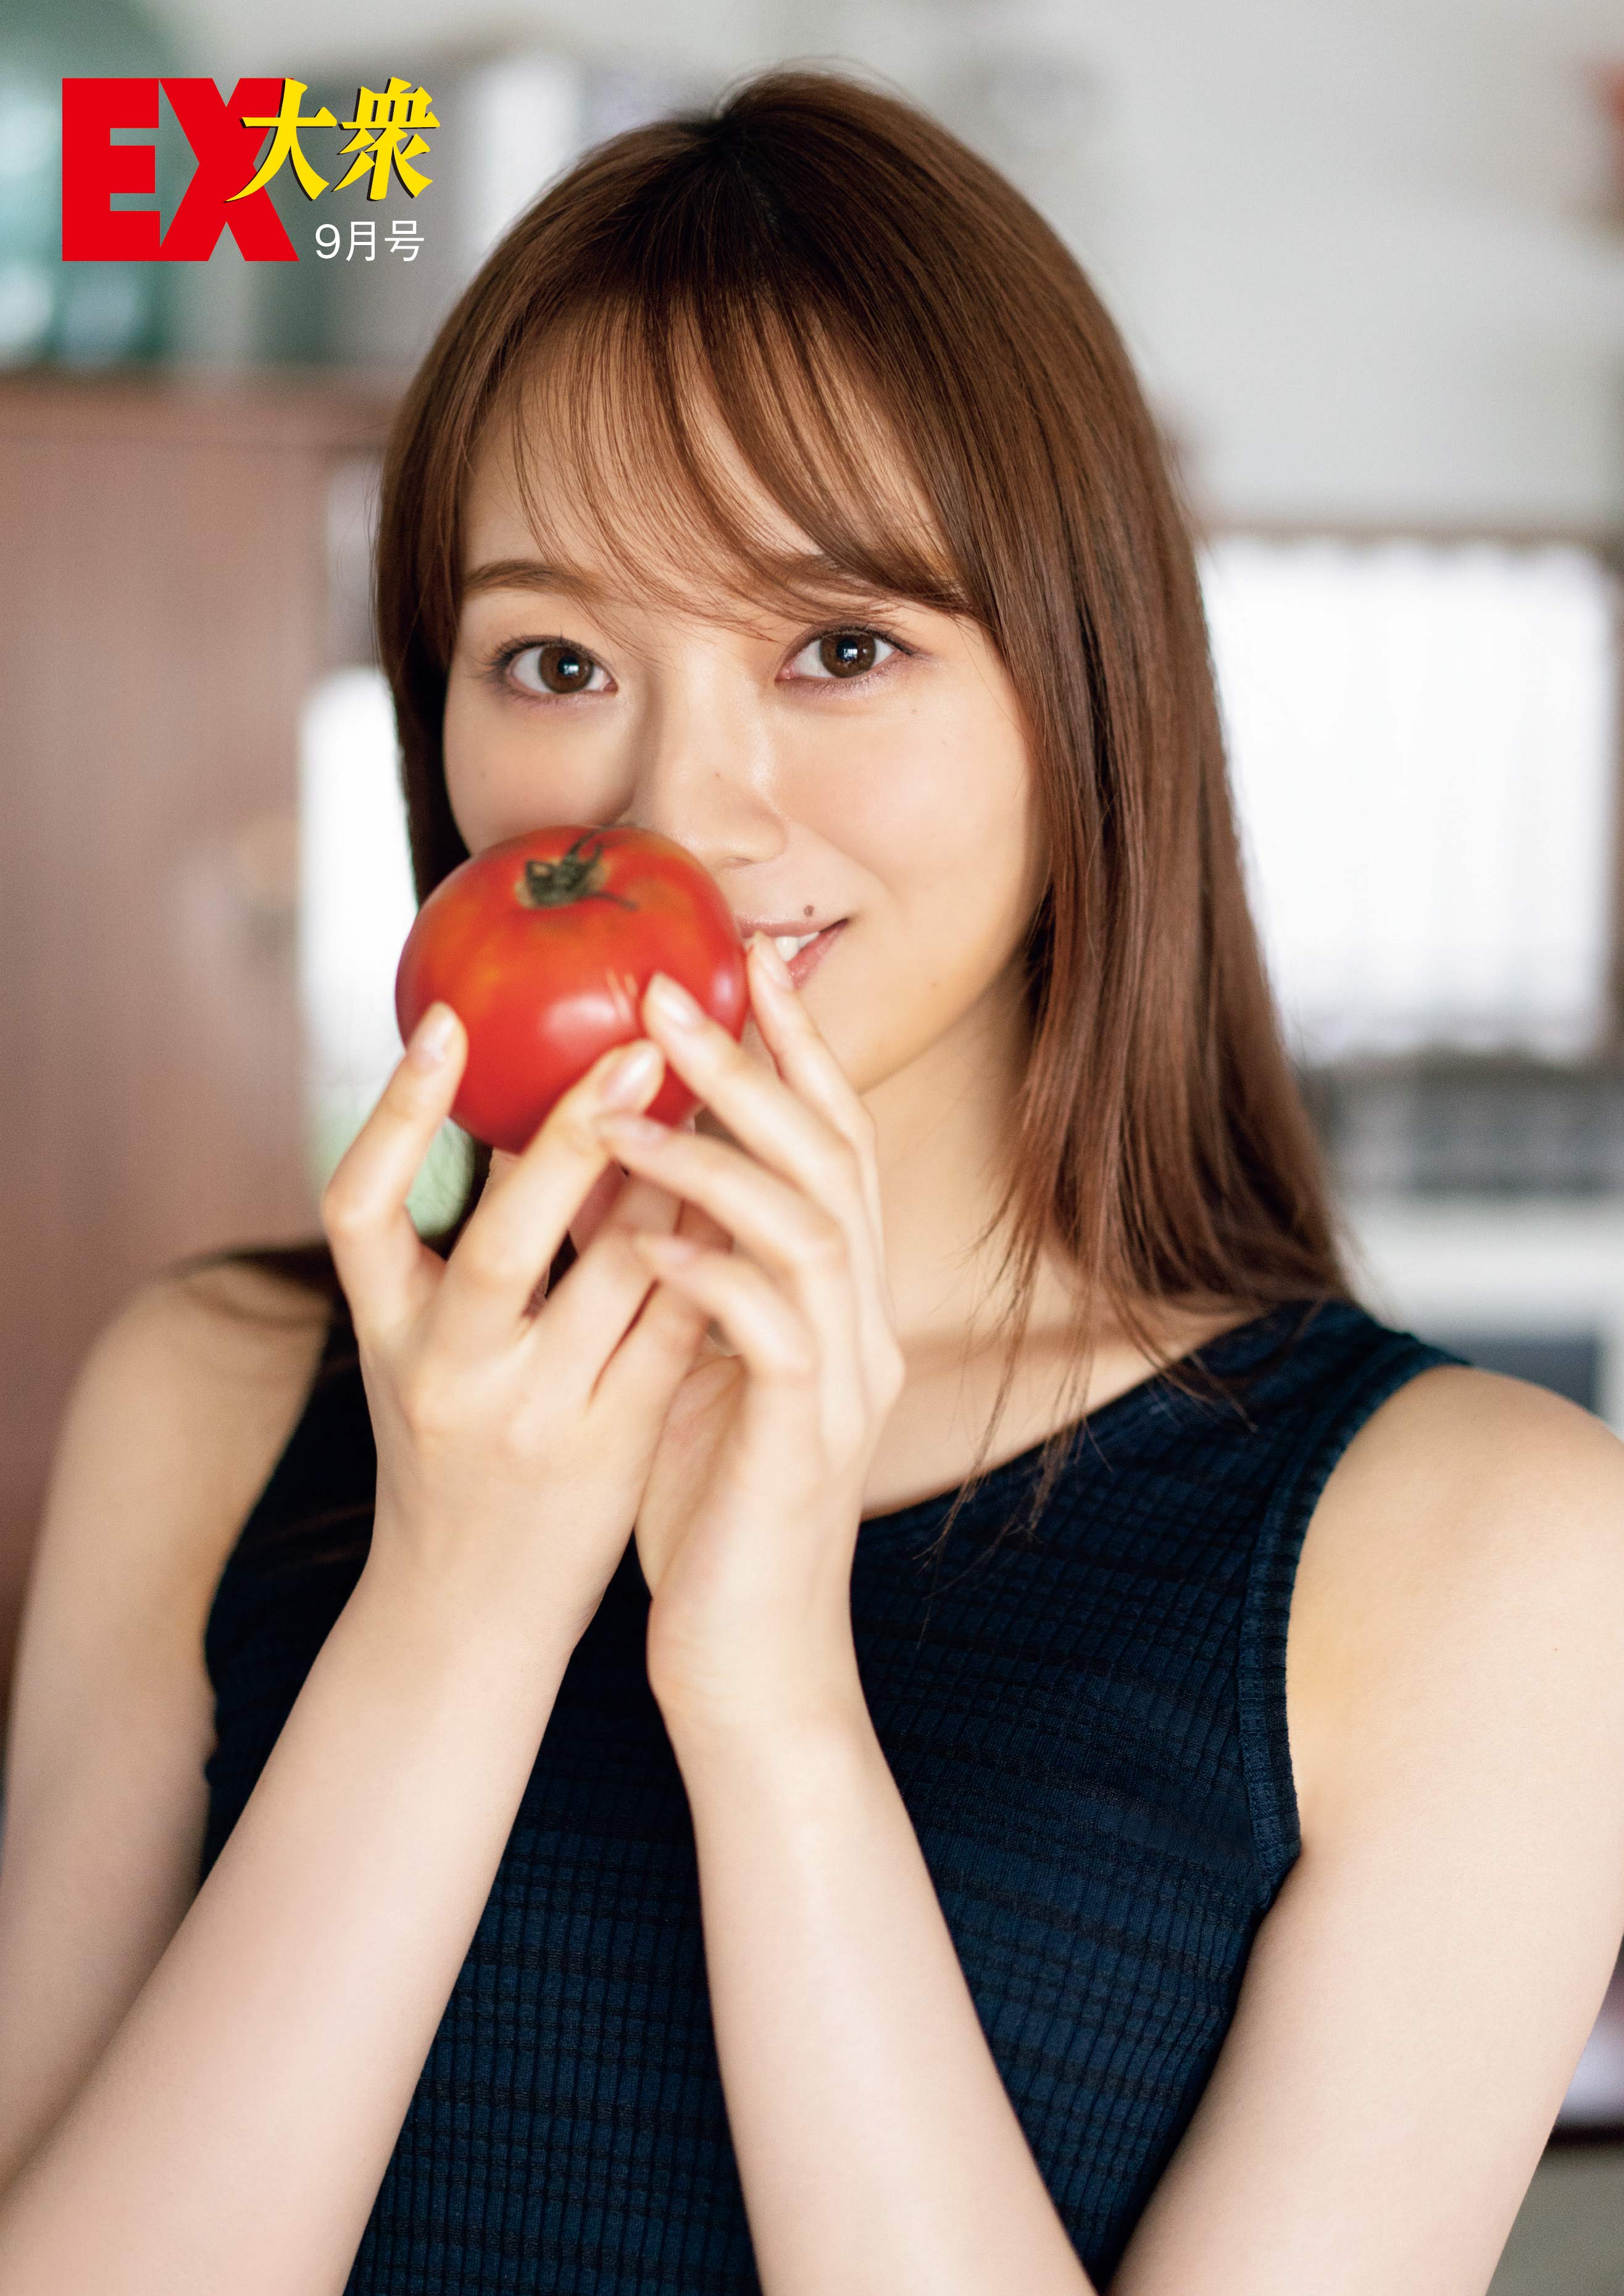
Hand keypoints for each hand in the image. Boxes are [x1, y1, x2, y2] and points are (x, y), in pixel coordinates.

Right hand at [319, 1005, 715, 1659]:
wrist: (464, 1614)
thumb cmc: (449, 1453)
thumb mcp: (420, 1352)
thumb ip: (455, 1248)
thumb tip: (515, 1104)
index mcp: (383, 1333)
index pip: (358, 1208)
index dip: (396, 1112)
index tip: (446, 1019)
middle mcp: (448, 1373)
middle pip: (503, 1241)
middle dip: (572, 1137)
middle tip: (639, 1044)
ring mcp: (536, 1416)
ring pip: (615, 1279)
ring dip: (670, 1183)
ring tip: (712, 1094)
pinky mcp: (614, 1446)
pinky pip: (677, 1331)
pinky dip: (710, 1255)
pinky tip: (749, 1195)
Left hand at [595, 936, 905, 1736]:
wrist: (749, 1663)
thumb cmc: (712, 1513)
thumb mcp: (695, 1368)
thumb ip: (687, 1277)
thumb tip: (632, 1176)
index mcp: (836, 1302)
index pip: (832, 1145)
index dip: (795, 1048)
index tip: (741, 962)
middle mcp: (858, 1326)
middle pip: (834, 1159)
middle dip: (757, 1064)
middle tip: (671, 989)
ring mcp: (841, 1384)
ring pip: (812, 1228)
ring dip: (721, 1157)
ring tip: (629, 1105)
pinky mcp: (801, 1447)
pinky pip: (775, 1335)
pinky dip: (717, 1276)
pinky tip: (652, 1247)